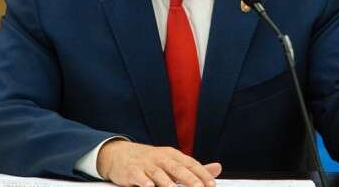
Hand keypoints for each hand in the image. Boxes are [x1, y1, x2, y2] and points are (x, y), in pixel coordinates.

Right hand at [97, 140, 221, 186]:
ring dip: (167, 182)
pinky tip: (149, 186)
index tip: (212, 184)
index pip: (190, 164)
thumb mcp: (173, 161)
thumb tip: (218, 168)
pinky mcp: (132, 171)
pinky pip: (139, 176)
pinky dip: (144, 181)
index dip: (201, 174)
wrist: (120, 154)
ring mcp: (146, 164)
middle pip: (177, 168)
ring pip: (158, 173)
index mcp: (173, 155)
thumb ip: (194, 168)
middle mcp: (161, 158)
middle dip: (189, 179)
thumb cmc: (151, 161)